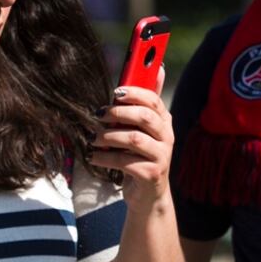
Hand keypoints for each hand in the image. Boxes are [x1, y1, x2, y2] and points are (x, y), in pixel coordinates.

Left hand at [89, 66, 174, 213]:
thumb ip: (144, 101)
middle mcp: (167, 137)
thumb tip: (158, 67)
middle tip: (99, 115)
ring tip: (93, 139)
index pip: (154, 100)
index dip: (134, 93)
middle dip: (119, 113)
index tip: (115, 92)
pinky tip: (94, 157)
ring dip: (108, 137)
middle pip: (145, 117)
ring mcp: (161, 157)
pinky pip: (126, 162)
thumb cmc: (139, 155)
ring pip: (134, 140)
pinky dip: (106, 158)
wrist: (147, 195)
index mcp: (164, 121)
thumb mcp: (142, 128)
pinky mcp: (152, 175)